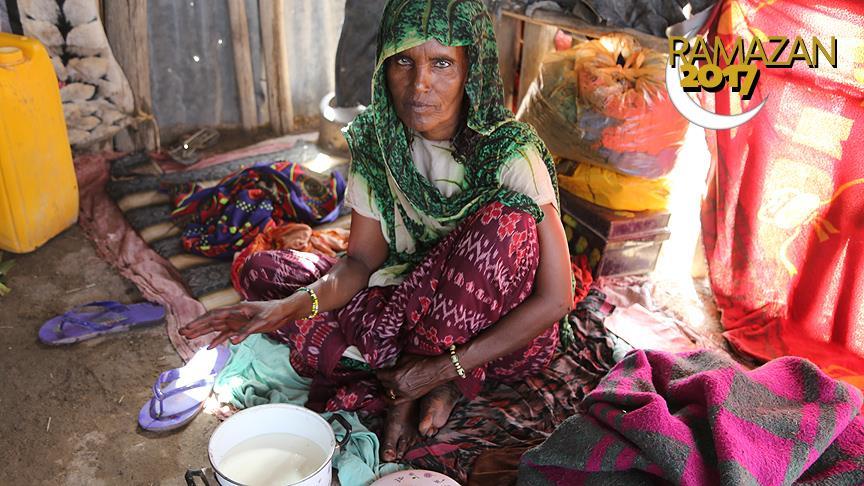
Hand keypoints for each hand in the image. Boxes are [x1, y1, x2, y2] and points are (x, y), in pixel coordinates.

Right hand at [179, 297, 303, 347]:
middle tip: (181, 333)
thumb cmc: (273, 313)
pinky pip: (226, 334)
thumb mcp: (261, 322)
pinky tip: (209, 347)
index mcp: (236, 310)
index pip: (214, 316)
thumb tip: (232, 342)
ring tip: (188, 337)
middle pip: (211, 321)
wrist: (283, 311)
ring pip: (216, 327)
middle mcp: (233, 315)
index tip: (188, 328)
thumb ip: (246, 331)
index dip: (200, 322)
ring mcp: (236, 321)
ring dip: (203, 332)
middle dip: (196, 326)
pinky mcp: (241, 327)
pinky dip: (218, 340)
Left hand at [376, 353, 453, 403]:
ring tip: (385, 382)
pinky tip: (385, 395)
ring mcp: (403, 393)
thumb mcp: (405, 358)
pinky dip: (388, 398)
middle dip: (382, 377)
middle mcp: (398, 386)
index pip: (379, 374)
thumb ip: (394, 363)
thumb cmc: (423, 361)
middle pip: (383, 383)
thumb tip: (388, 365)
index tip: (379, 369)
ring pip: (388, 391)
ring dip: (385, 386)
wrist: (437, 370)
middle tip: (383, 373)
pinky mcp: (409, 397)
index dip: (378, 371)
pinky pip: (394, 401)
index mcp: (395, 375)